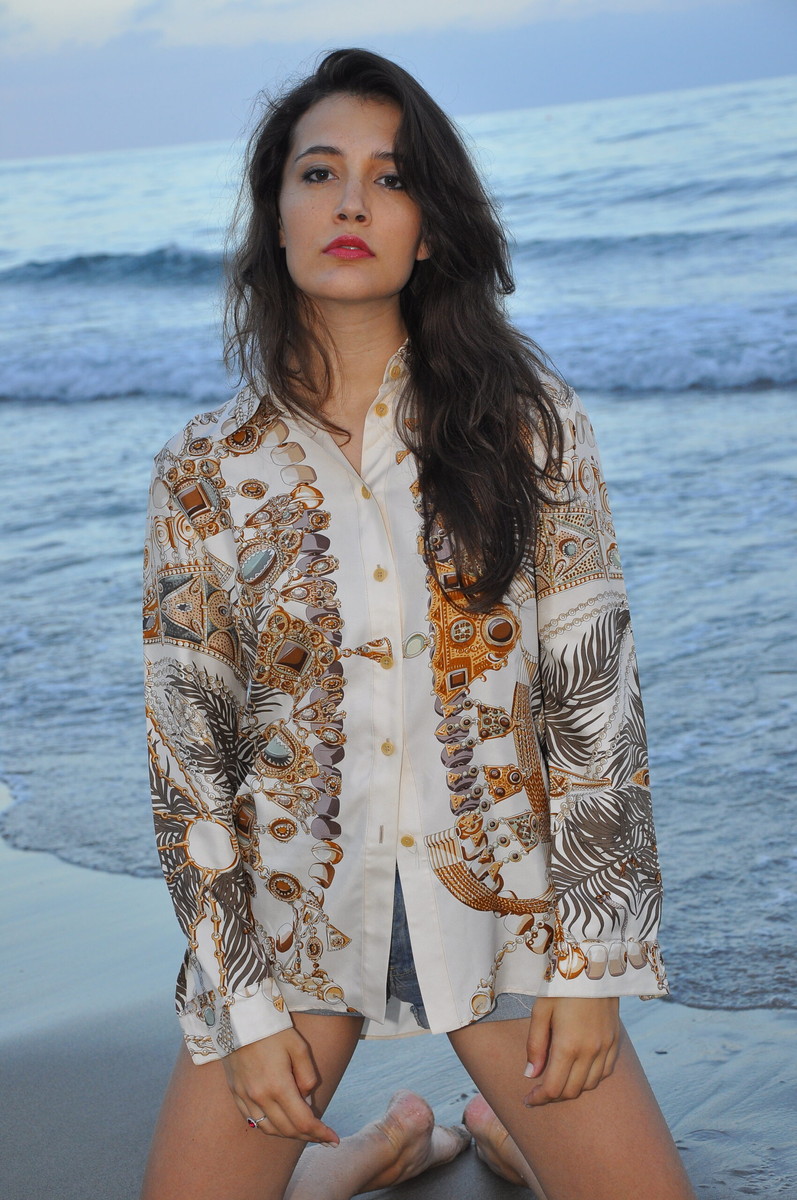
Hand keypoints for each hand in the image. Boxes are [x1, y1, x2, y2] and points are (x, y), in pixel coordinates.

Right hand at [221, 1027, 339, 1144]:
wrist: (239, 1017)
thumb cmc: (273, 1029)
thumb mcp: (299, 1047)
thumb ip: (307, 1076)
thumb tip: (308, 1099)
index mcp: (278, 1085)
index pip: (303, 1121)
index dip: (320, 1133)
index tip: (333, 1139)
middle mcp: (259, 1097)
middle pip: (287, 1129)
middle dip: (308, 1136)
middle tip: (323, 1137)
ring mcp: (245, 1097)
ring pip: (268, 1129)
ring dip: (288, 1134)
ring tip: (304, 1131)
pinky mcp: (235, 1093)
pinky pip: (253, 1121)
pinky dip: (269, 1127)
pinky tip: (280, 1123)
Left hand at [522, 996, 619, 1105]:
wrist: (593, 965)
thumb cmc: (561, 987)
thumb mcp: (541, 1011)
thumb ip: (535, 1045)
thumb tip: (530, 1075)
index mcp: (568, 1046)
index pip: (553, 1088)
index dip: (538, 1099)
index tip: (528, 1100)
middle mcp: (590, 1052)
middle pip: (572, 1091)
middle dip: (553, 1097)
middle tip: (539, 1092)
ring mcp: (606, 1048)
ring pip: (589, 1086)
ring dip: (572, 1089)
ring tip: (558, 1080)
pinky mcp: (615, 1041)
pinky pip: (605, 1073)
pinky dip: (591, 1079)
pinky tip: (579, 1071)